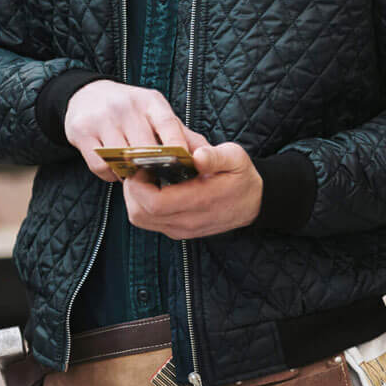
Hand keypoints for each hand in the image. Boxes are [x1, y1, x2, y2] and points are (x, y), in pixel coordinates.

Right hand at [64, 80, 207, 181]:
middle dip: (154, 168)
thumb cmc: (131, 109)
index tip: (186, 166)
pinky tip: (116, 170)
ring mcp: (102, 118)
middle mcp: (126, 106)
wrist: (88, 94)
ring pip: (122, 158)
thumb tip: (207, 155)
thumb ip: (181, 133)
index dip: (178, 146)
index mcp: (150, 101)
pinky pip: (100, 165)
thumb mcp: (156, 112)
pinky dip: (110, 174)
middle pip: (145, 146)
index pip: (168, 123)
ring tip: (137, 175)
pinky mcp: (81, 131)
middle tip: (162, 181)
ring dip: (131, 174)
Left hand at [122, 143, 262, 238]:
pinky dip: (142, 204)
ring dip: (135, 198)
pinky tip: (152, 186)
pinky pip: (149, 221)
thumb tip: (196, 155)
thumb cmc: (241, 176)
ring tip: (144, 176)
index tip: (142, 164)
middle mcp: (187, 221)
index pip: (154, 203)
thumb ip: (216, 156)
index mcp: (199, 201)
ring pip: (141, 219)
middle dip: (132, 190)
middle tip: (138, 168)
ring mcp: (181, 229)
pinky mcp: (178, 231)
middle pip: (140, 214)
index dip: (140, 184)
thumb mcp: (236, 158)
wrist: (254, 202)